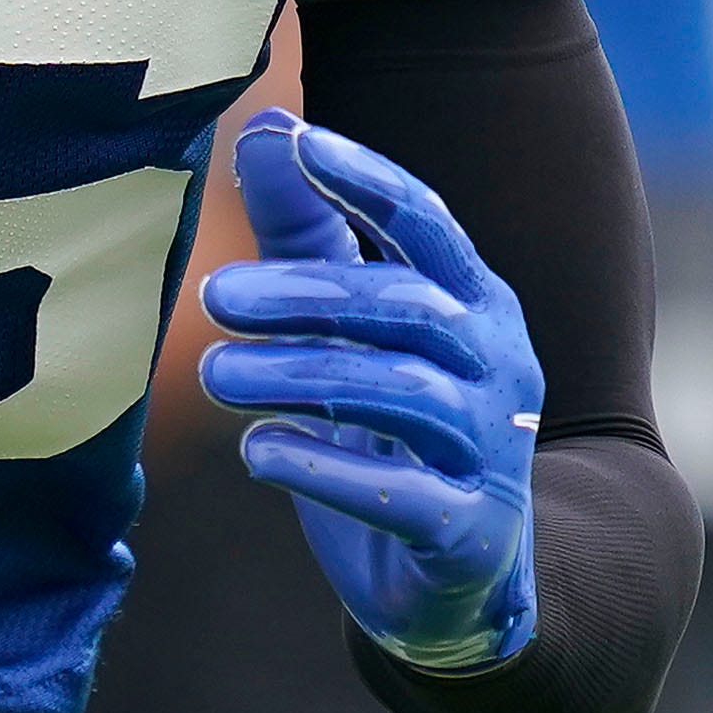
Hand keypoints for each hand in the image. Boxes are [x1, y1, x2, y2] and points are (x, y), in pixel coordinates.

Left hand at [199, 108, 540, 671]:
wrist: (457, 584)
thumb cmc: (391, 432)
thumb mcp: (349, 329)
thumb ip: (307, 234)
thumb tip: (262, 127)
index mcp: (474, 303)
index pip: (427, 224)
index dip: (366, 181)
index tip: (296, 144)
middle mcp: (498, 367)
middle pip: (406, 308)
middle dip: (306, 295)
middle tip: (214, 294)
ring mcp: (492, 453)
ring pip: (400, 393)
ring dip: (299, 375)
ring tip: (216, 374)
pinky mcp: (469, 534)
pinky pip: (400, 497)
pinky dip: (324, 469)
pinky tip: (258, 452)